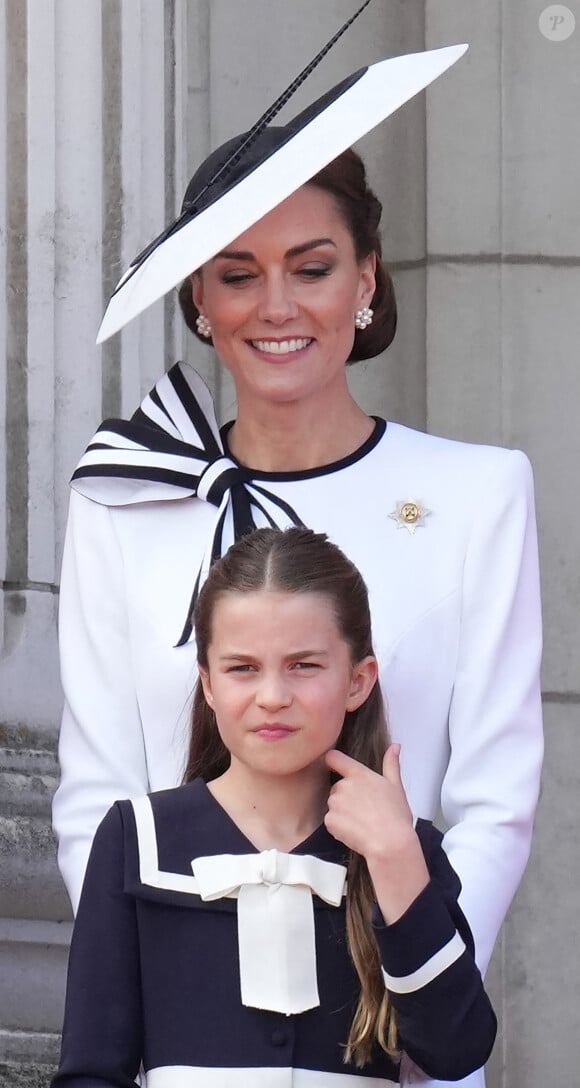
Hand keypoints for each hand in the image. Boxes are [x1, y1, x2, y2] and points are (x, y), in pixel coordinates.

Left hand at [324, 745, 414, 863]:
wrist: (390, 844)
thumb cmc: (396, 816)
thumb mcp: (396, 786)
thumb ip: (391, 764)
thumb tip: (395, 747)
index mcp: (359, 774)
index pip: (334, 758)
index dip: (333, 761)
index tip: (335, 765)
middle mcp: (343, 786)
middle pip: (337, 786)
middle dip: (346, 796)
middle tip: (364, 808)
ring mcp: (335, 803)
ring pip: (334, 804)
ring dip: (342, 811)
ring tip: (362, 821)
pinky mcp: (330, 821)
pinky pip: (331, 821)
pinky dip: (339, 826)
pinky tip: (355, 831)